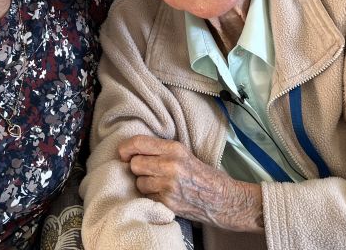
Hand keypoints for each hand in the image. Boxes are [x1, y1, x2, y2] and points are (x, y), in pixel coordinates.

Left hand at [118, 135, 263, 232]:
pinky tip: (162, 193)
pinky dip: (150, 196)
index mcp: (174, 148)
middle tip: (146, 170)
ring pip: (138, 182)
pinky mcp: (168, 202)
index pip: (138, 143)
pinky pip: (146, 196)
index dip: (125, 148)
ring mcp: (168, 185)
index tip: (123, 153)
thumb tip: (133, 149)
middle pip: (135, 164)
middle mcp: (170, 165)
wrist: (222, 199)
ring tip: (157, 183)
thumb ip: (161, 150)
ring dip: (143, 183)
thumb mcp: (184, 153)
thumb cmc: (202, 174)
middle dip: (137, 168)